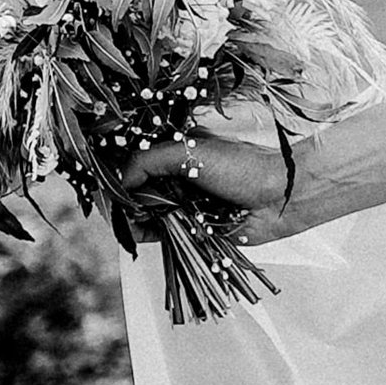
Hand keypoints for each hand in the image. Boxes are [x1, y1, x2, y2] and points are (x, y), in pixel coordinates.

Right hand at [121, 126, 326, 243]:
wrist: (280, 197)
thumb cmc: (241, 167)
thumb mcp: (187, 151)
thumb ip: (146, 161)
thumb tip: (118, 181)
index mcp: (177, 152)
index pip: (135, 160)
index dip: (118, 172)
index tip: (104, 182)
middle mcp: (177, 176)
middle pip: (136, 188)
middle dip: (124, 196)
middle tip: (121, 203)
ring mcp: (183, 202)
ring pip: (144, 212)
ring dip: (133, 216)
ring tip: (132, 216)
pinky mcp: (190, 227)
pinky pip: (160, 233)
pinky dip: (145, 233)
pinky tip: (137, 231)